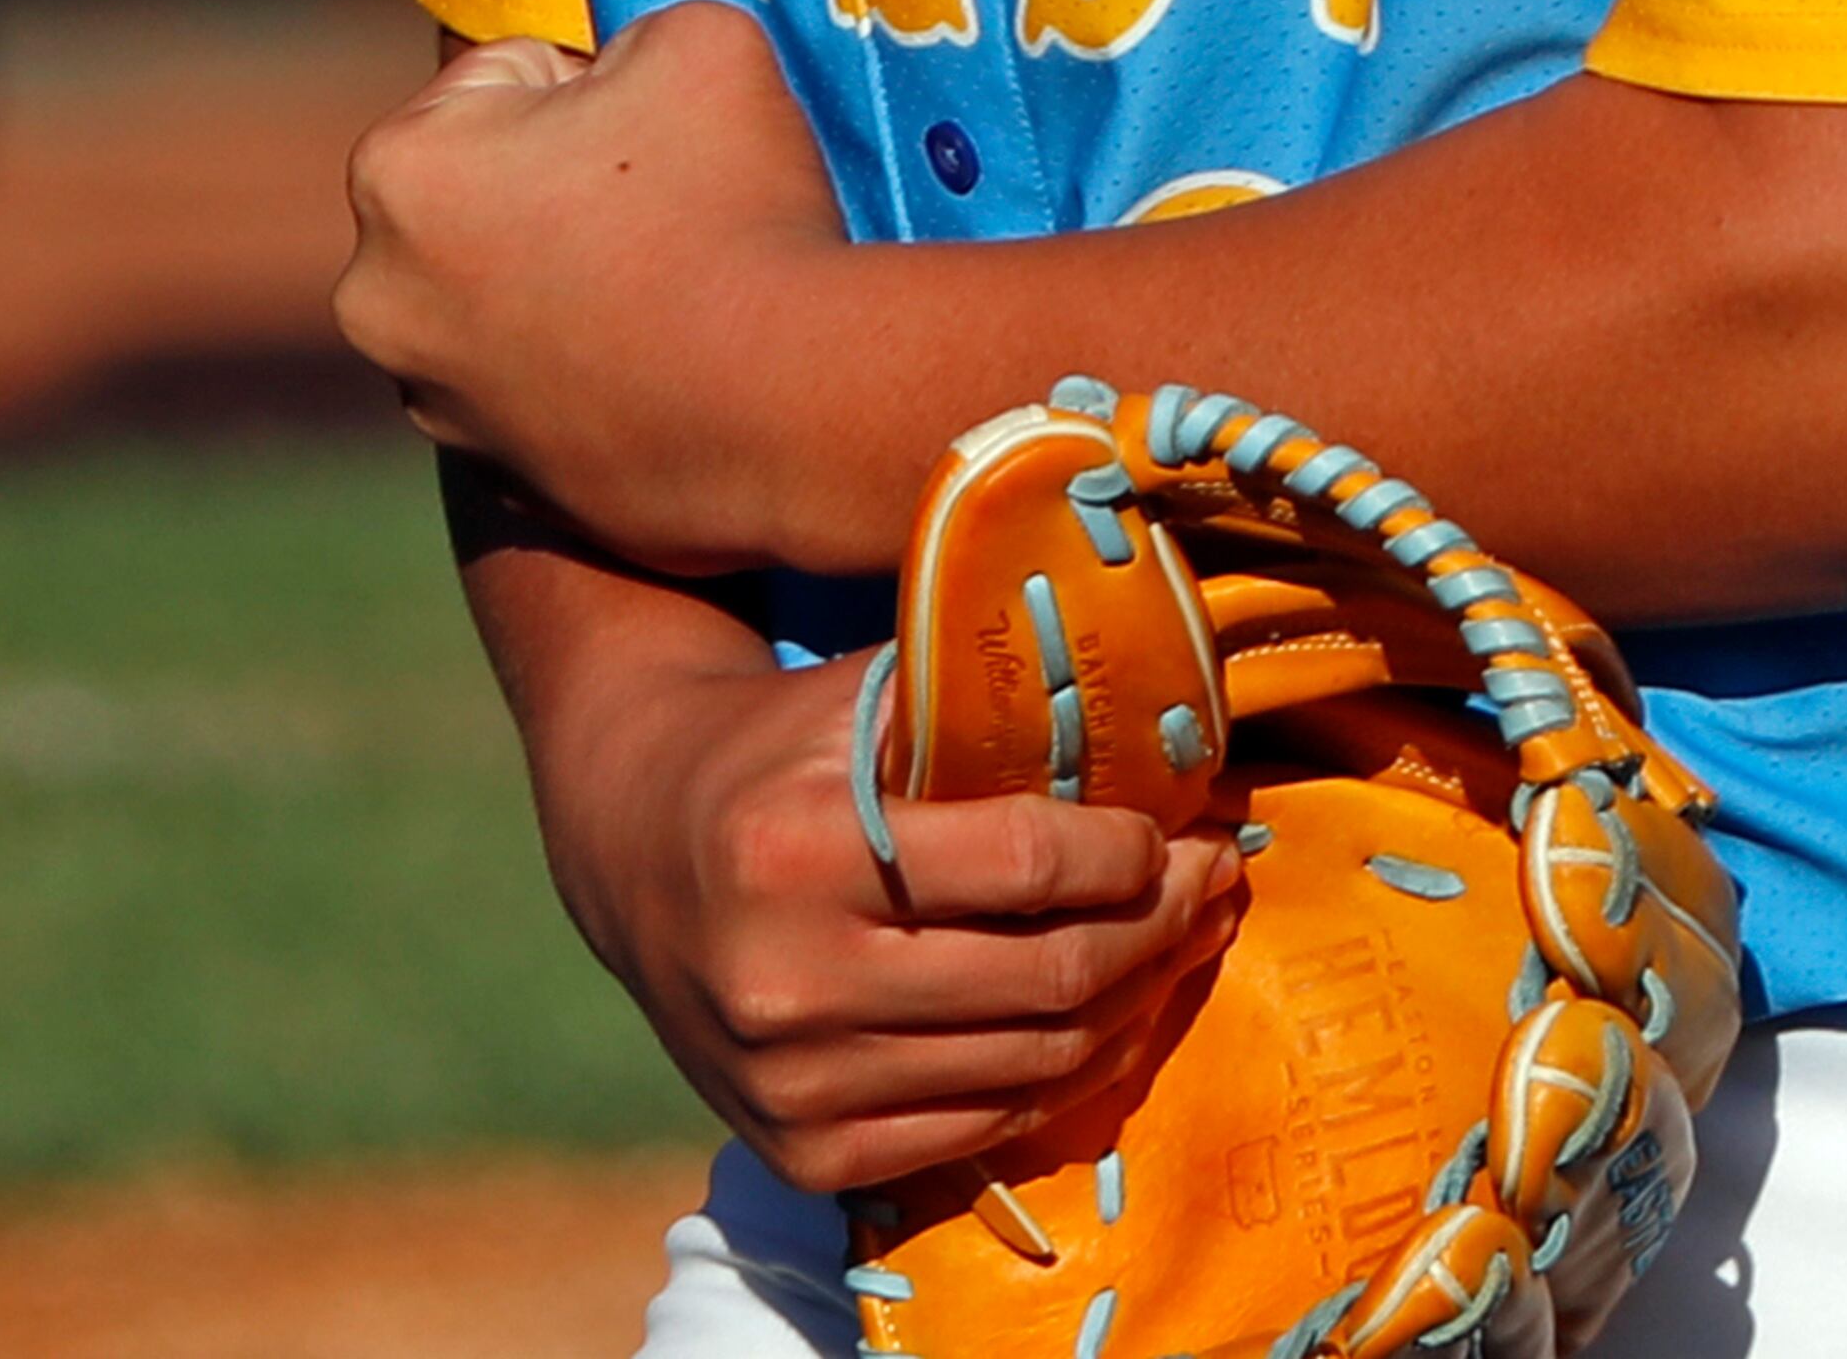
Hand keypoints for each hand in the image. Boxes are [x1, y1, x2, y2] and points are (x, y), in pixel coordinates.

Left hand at [336, 2, 855, 568]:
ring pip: (509, 293)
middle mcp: (377, 296)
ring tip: (676, 290)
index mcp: (398, 170)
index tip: (659, 129)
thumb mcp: (697, 36)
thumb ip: (632, 28)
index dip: (598, 84)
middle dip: (563, 183)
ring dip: (571, 279)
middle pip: (489, 189)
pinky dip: (591, 369)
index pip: (506, 74)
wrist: (790, 405)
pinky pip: (542, 388)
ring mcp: (431, 402)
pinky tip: (670, 365)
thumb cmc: (730, 200)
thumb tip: (623, 74)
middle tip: (671, 202)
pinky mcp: (497, 482)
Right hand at [526, 608, 1236, 1198]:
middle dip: (1160, 927)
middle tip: (1216, 878)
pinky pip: (985, 1123)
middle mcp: (790, 981)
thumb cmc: (770, 749)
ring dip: (1135, 1001)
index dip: (1128, 851)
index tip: (1185, 823)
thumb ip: (978, 702)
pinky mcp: (805, 1151)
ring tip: (1184, 939)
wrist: (630, 847)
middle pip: (1045, 977)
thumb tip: (1147, 706)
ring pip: (1033, 1062)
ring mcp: (796, 1084)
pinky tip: (1109, 1012)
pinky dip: (1067, 1071)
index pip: (1021, 865)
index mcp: (799, 849)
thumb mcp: (856, 696)